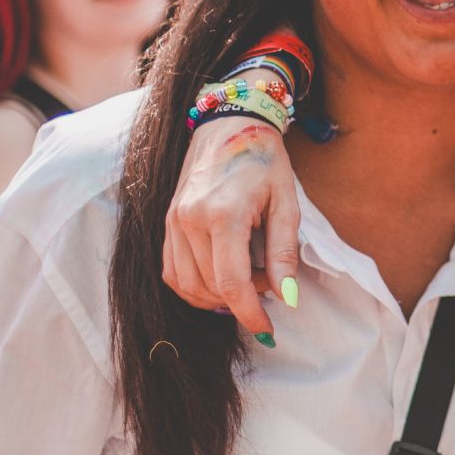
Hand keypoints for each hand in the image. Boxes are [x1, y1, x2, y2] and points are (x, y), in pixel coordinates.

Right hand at [163, 116, 299, 336]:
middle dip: (242, 300)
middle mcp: (190, 220)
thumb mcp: (287, 203)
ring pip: (187, 285)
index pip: (231, 282)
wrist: (229, 125)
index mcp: (223, 214)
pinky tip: (221, 279)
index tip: (268, 329)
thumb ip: (284, 253)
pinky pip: (172, 272)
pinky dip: (196, 287)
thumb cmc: (264, 161)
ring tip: (249, 278)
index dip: (249, 313)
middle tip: (271, 284)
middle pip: (210, 288)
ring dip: (218, 297)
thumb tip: (288, 297)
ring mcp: (172, 222)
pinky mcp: (166, 223)